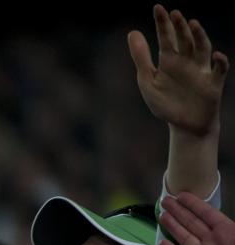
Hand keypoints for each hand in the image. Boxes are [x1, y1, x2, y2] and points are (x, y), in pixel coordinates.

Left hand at [129, 5, 228, 136]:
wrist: (184, 125)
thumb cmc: (165, 103)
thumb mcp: (148, 81)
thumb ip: (141, 58)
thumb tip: (132, 32)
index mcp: (169, 60)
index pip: (166, 37)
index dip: (163, 23)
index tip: (158, 8)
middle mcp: (186, 61)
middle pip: (184, 39)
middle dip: (180, 26)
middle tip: (174, 13)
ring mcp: (201, 70)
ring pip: (202, 48)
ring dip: (199, 36)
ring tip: (192, 23)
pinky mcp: (213, 83)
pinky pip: (219, 70)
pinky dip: (220, 62)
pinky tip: (216, 55)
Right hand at [159, 192, 234, 244]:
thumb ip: (234, 229)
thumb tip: (224, 219)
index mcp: (228, 232)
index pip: (207, 214)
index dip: (194, 204)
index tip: (180, 195)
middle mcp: (214, 242)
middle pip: (193, 223)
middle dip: (179, 211)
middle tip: (165, 201)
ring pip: (186, 238)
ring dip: (173, 226)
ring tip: (162, 216)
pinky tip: (162, 243)